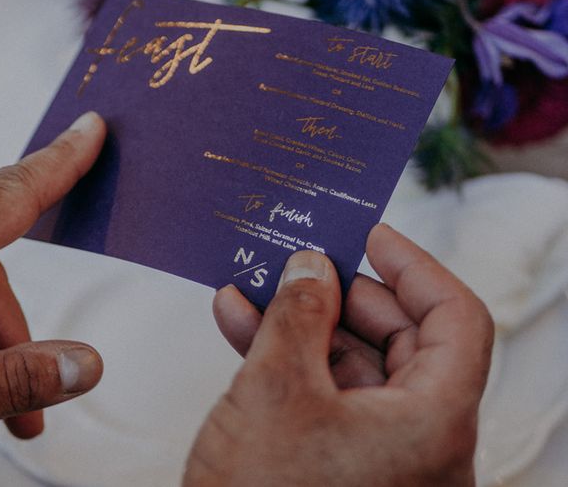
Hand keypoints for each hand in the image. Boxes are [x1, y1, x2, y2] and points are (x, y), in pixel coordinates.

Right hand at [184, 224, 493, 486]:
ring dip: (301, 321)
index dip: (414, 267)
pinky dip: (286, 356)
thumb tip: (311, 266)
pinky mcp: (338, 465)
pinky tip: (241, 323)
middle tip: (299, 260)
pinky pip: (323, 394)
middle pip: (400, 338)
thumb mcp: (276, 388)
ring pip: (352, 365)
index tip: (369, 235)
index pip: (456, 320)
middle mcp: (420, 442)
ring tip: (256, 284)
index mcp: (433, 425)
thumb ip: (299, 313)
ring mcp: (378, 457)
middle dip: (341, 292)